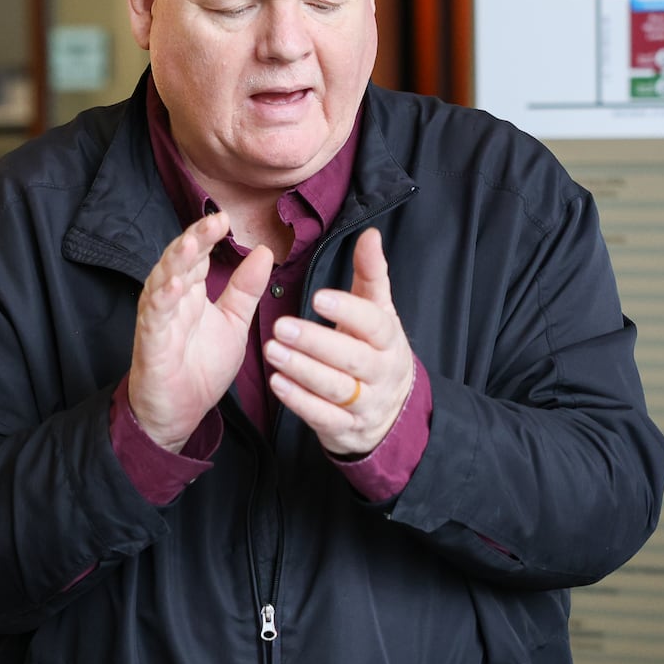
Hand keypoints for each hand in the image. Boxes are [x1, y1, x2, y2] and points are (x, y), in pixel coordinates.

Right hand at [129, 212, 272, 450]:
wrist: (180, 412)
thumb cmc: (200, 366)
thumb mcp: (234, 323)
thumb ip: (246, 289)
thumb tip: (264, 251)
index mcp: (191, 293)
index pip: (197, 255)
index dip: (208, 236)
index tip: (226, 218)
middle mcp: (172, 300)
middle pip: (179, 261)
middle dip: (194, 239)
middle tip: (214, 221)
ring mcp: (159, 320)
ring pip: (162, 282)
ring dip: (175, 263)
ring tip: (191, 244)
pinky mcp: (151, 343)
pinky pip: (155, 318)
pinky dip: (162, 300)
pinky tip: (174, 286)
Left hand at [263, 228, 413, 455]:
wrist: (392, 412)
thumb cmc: (375, 349)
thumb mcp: (378, 312)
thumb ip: (371, 275)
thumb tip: (370, 234)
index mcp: (388, 340)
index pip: (373, 323)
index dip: (347, 311)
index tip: (318, 297)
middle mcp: (381, 372)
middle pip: (351, 358)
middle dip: (316, 343)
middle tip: (280, 326)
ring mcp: (365, 404)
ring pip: (335, 388)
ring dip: (302, 371)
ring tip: (271, 351)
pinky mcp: (345, 428)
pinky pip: (324, 417)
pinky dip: (300, 402)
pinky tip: (277, 384)